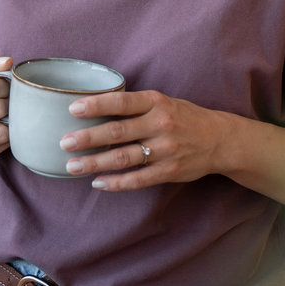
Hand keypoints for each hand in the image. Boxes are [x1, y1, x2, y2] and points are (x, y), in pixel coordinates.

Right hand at [0, 51, 11, 164]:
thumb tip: (7, 62)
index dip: (5, 84)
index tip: (5, 85)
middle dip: (9, 102)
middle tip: (6, 100)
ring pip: (2, 132)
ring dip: (9, 121)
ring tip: (4, 114)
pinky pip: (1, 146)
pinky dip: (6, 136)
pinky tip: (0, 127)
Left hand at [58, 89, 231, 190]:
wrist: (220, 139)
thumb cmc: (184, 117)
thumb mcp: (164, 102)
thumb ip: (136, 106)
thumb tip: (96, 109)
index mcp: (157, 102)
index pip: (121, 102)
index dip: (96, 105)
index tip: (73, 109)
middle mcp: (160, 124)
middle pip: (117, 132)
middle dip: (88, 138)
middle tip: (64, 143)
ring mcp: (165, 150)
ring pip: (124, 158)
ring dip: (95, 163)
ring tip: (73, 166)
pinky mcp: (169, 171)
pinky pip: (138, 179)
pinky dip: (116, 183)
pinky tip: (98, 183)